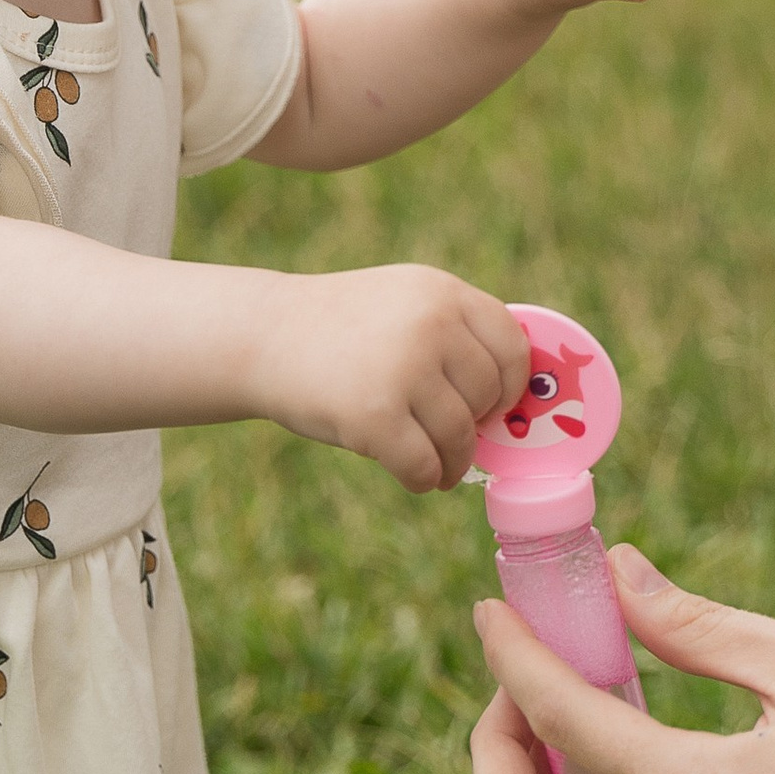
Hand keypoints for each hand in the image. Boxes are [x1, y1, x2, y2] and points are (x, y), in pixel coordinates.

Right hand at [242, 262, 526, 494]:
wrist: (261, 336)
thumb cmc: (338, 329)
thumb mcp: (401, 302)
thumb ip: (453, 332)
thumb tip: (513, 399)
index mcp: (441, 294)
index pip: (511, 347)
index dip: (510, 385)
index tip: (493, 405)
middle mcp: (429, 325)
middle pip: (486, 396)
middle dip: (475, 427)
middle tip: (456, 440)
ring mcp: (402, 370)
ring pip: (459, 437)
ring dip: (453, 463)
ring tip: (438, 467)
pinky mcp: (374, 416)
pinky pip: (424, 465)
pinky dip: (425, 479)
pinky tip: (415, 476)